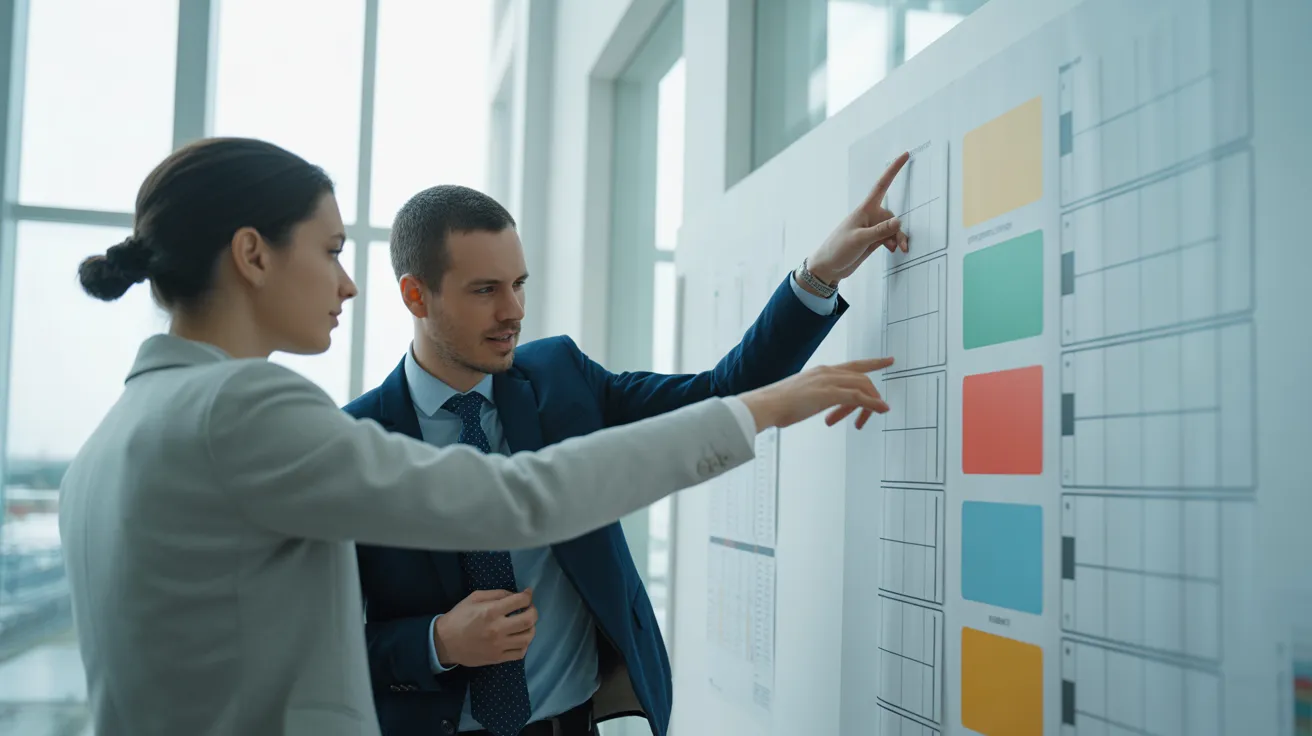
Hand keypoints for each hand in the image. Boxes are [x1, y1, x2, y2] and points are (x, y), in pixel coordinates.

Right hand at [433, 589, 536, 667]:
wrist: (445, 642)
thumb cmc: (459, 617)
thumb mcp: (474, 597)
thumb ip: (497, 594)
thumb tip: (515, 595)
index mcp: (491, 612)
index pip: (520, 602)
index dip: (528, 596)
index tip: (527, 594)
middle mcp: (498, 629)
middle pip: (529, 620)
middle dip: (534, 611)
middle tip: (529, 609)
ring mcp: (499, 646)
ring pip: (528, 638)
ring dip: (531, 628)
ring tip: (525, 624)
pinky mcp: (497, 658)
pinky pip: (520, 653)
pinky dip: (524, 645)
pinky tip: (519, 638)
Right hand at [739, 357, 894, 431]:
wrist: (765, 405)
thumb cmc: (778, 404)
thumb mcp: (803, 397)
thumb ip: (816, 397)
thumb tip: (820, 405)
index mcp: (821, 371)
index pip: (853, 365)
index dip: (872, 363)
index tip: (887, 361)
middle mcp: (827, 372)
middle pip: (861, 378)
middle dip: (871, 395)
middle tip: (874, 411)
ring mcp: (828, 381)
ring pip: (862, 386)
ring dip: (870, 404)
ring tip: (864, 421)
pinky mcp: (829, 393)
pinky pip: (858, 397)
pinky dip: (872, 404)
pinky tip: (879, 410)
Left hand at [803, 152, 910, 285]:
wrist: (828, 268)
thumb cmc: (837, 249)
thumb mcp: (860, 239)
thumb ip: (880, 230)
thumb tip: (899, 221)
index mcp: (864, 210)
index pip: (882, 185)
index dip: (893, 170)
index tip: (904, 156)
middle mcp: (869, 216)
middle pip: (891, 216)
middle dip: (898, 229)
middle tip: (902, 245)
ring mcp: (871, 229)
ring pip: (892, 229)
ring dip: (898, 238)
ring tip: (900, 249)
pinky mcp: (872, 240)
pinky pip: (889, 237)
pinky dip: (894, 243)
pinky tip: (893, 250)